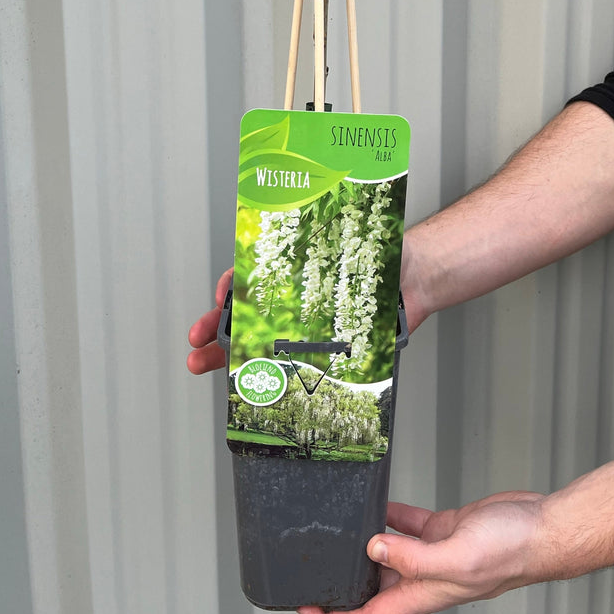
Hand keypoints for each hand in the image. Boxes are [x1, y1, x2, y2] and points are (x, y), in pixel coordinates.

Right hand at [185, 242, 432, 375]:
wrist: (417, 281)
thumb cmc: (385, 254)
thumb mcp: (351, 236)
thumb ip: (330, 236)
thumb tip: (307, 227)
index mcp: (294, 269)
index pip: (250, 275)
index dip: (230, 286)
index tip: (222, 295)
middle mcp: (295, 299)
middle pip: (245, 313)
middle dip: (214, 327)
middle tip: (197, 340)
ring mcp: (306, 329)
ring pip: (258, 343)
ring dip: (226, 355)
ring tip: (203, 364)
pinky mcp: (324, 354)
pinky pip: (290, 368)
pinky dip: (265, 378)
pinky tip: (249, 386)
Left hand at [298, 493, 549, 613]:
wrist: (540, 528)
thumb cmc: (510, 552)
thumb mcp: (455, 556)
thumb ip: (412, 557)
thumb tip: (371, 550)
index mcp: (423, 595)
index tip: (307, 607)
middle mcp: (424, 578)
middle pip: (373, 587)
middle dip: (343, 580)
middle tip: (314, 563)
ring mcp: (434, 553)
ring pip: (388, 552)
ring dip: (364, 544)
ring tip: (338, 529)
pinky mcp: (444, 529)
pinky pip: (408, 523)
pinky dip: (389, 514)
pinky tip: (376, 503)